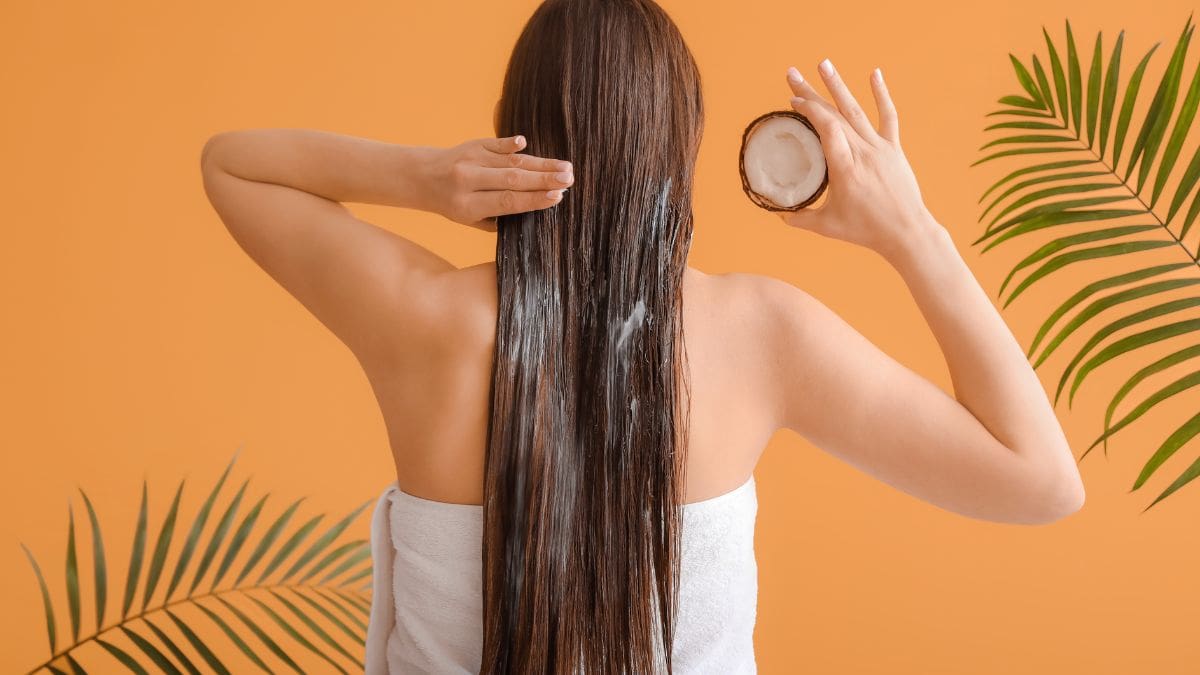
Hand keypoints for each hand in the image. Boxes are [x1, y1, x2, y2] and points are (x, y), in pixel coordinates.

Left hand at [422, 134, 573, 231]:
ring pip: (510, 161)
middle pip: (512, 179)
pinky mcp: (473, 144)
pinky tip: (526, 143)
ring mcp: (470, 159)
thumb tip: (536, 207)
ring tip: (565, 167)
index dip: (533, 198)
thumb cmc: (454, 205)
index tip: (557, 196)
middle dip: (543, 178)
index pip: (507, 201)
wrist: (424, 178)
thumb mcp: (470, 220)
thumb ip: (499, 218)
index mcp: (468, 205)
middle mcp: (468, 180)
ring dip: (540, 163)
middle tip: (569, 179)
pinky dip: (511, 144)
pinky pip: (496, 144)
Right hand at [781, 60, 936, 259]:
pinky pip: (888, 117)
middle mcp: (863, 152)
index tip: (793, 103)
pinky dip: (881, 95)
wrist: (906, 231)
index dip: (810, 111)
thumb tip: (780, 213)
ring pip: (856, 111)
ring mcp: (880, 148)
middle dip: (812, 93)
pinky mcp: (893, 149)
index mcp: (846, 169)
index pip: (827, 129)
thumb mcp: (827, 226)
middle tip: (792, 75)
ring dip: (838, 86)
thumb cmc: (865, 231)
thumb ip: (800, 218)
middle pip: (835, 115)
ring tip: (823, 64)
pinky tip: (875, 73)